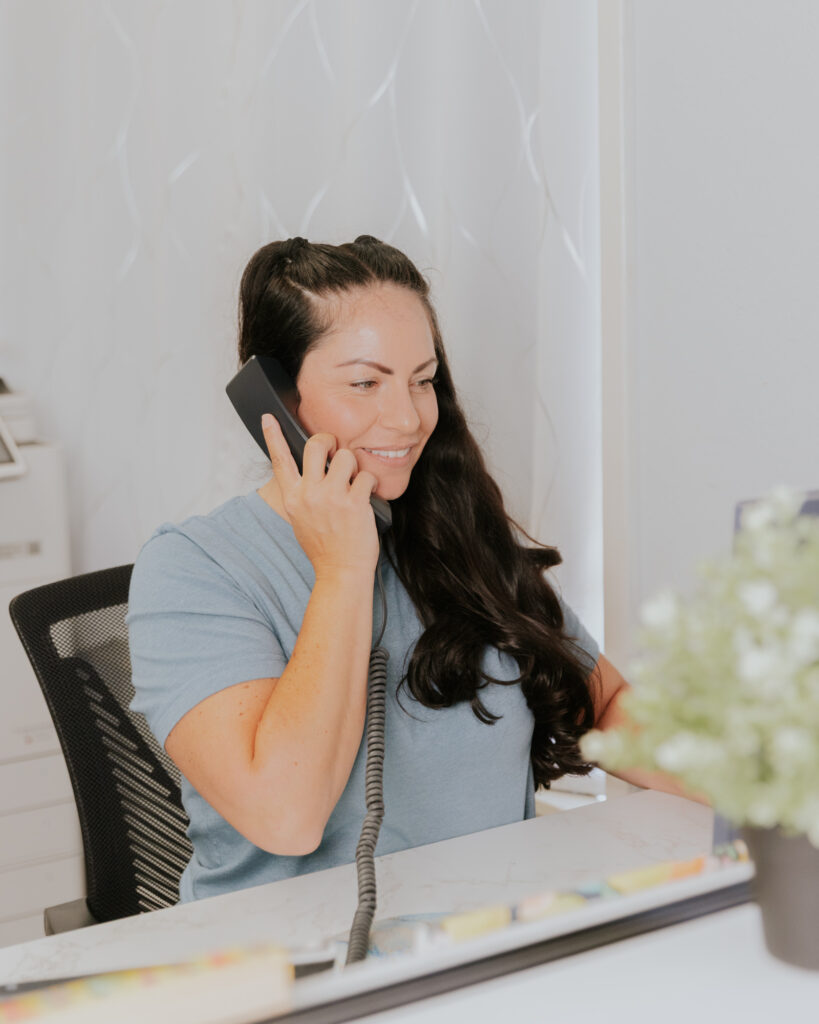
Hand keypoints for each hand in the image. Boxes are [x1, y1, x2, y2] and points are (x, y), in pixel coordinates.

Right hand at [260, 413, 379, 578]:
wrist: (341, 572)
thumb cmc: (324, 546)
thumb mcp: (301, 519)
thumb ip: (302, 494)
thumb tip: (310, 471)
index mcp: (293, 498)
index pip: (279, 460)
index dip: (273, 436)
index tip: (267, 418)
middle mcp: (309, 494)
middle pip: (316, 445)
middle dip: (329, 441)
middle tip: (336, 450)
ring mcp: (331, 497)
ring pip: (346, 456)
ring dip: (355, 467)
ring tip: (354, 484)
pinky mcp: (354, 503)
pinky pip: (367, 476)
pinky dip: (371, 484)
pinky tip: (367, 498)